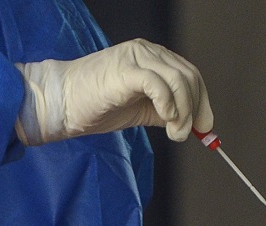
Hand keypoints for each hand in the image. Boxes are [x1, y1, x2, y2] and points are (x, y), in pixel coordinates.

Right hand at [15, 38, 212, 145]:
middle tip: (187, 134)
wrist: (60, 105)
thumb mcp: (138, 111)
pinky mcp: (125, 70)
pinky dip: (168, 104)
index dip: (202, 101)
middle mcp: (147, 52)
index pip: (189, 74)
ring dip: (183, 111)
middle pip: (189, 76)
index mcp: (152, 58)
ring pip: (178, 80)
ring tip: (175, 133)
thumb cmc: (93, 106)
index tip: (205, 127)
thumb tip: (192, 125)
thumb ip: (164, 112)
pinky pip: (158, 84)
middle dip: (196, 108)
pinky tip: (165, 119)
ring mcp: (136, 58)